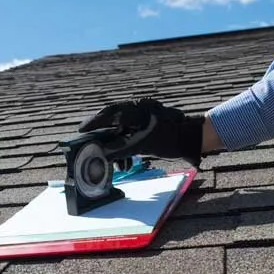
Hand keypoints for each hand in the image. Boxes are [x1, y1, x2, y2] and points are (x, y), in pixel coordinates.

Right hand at [78, 98, 205, 166]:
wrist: (191, 138)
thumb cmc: (170, 138)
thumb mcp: (143, 145)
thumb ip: (121, 148)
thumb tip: (103, 153)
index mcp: (135, 110)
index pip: (108, 114)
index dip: (93, 123)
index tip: (82, 131)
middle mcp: (137, 110)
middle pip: (113, 122)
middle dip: (103, 137)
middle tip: (90, 145)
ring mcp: (143, 118)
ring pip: (122, 132)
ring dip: (117, 147)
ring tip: (115, 164)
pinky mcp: (148, 127)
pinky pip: (131, 135)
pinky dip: (126, 148)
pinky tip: (125, 162)